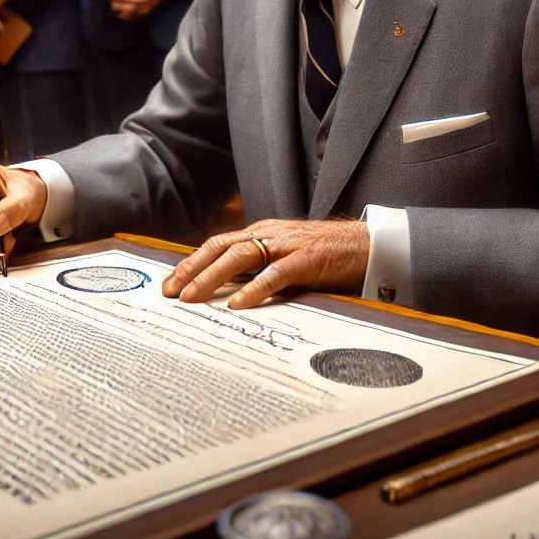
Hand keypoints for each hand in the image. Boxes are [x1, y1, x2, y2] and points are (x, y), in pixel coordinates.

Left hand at [161, 218, 369, 308]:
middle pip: (220, 248)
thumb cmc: (327, 256)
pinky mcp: (307, 259)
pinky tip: (238, 304)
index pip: (217, 245)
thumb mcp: (286, 258)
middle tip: (170, 293)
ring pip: (240, 257)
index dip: (192, 263)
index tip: (170, 284)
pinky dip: (254, 288)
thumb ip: (260, 268)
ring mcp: (287, 245)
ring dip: (212, 278)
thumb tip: (228, 292)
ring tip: (193, 298)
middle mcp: (269, 235)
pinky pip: (275, 273)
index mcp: (262, 234)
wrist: (369, 245)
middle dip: (192, 270)